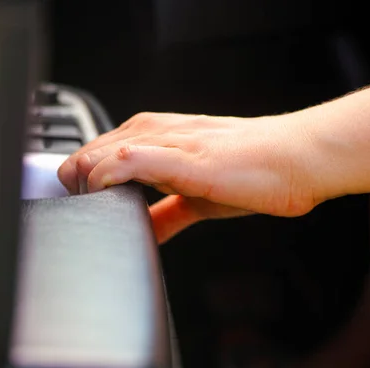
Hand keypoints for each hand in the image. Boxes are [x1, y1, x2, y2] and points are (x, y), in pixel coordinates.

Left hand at [58, 112, 321, 242]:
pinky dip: (107, 180)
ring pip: (97, 155)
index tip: (81, 209)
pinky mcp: (181, 157)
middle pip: (85, 154)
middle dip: (74, 189)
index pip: (93, 153)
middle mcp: (152, 133)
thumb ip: (165, 213)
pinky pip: (127, 161)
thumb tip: (145, 233)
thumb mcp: (195, 197)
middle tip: (86, 217)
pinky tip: (108, 198)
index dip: (78, 182)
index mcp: (152, 136)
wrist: (295, 159)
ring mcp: (165, 142)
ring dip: (84, 187)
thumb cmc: (253, 171)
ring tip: (96, 214)